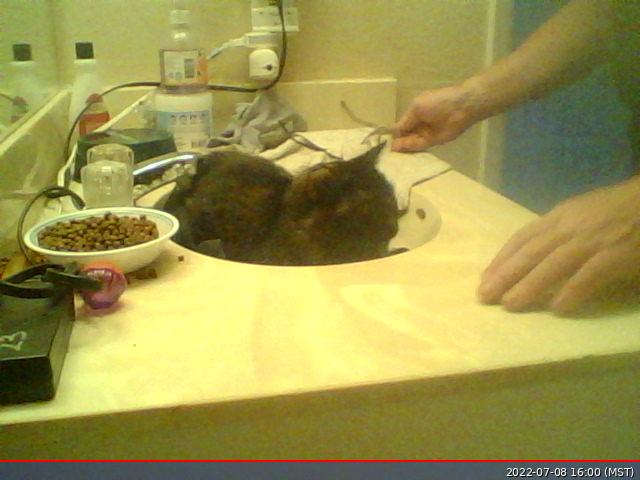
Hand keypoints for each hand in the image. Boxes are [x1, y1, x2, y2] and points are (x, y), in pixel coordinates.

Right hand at [392, 84, 478, 151]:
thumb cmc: (437, 102)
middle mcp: (418, 124)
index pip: (400, 126)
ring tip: (390, 154)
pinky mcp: (433, 142)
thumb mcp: (416, 108)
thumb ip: (405, 123)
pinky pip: (418, 147)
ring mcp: (425, 134)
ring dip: (401, 147)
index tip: (383, 142)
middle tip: (385, 151)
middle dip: (396, 142)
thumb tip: (393, 134)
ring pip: (410, 142)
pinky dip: (410, 150)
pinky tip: (400, 152)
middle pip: (404, 136)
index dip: (393, 134)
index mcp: (413, 113)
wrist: (461, 108)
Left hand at [478, 177, 639, 314]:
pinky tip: (557, 309)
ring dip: (528, 286)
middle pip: (530, 253)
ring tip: (509, 305)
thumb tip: (533, 257)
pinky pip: (588, 276)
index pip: (523, 238)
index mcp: (561, 215)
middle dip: (504, 275)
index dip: (502, 259)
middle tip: (484, 296)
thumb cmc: (621, 208)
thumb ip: (561, 231)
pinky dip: (571, 292)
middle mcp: (571, 226)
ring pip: (552, 265)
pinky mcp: (616, 255)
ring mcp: (593, 240)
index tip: (485, 277)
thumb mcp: (584, 212)